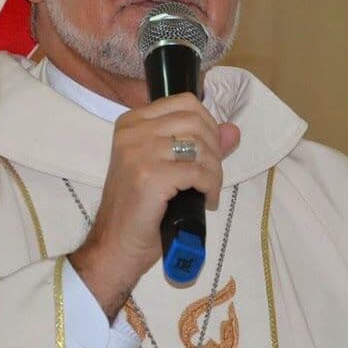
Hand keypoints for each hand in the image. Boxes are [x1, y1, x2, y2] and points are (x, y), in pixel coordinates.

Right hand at [69, 93, 239, 319]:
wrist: (114, 246)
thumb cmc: (138, 208)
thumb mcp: (166, 168)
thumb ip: (199, 145)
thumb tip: (233, 130)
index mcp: (132, 122)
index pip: (185, 102)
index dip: (208, 125)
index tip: (208, 152)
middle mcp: (132, 131)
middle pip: (195, 121)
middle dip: (214, 150)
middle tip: (211, 175)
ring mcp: (139, 152)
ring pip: (200, 146)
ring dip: (214, 171)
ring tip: (208, 190)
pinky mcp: (150, 176)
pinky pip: (198, 172)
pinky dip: (210, 187)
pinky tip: (206, 201)